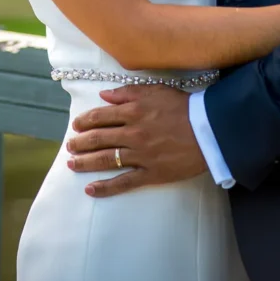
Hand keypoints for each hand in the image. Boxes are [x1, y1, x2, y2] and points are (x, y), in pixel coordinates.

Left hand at [66, 85, 206, 197]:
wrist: (209, 129)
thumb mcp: (156, 90)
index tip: (76, 125)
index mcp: (133, 111)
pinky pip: (123, 182)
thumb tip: (104, 95)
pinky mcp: (150, 174)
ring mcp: (140, 155)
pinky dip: (105, 187)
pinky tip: (90, 189)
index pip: (100, 116)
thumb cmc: (184, 106)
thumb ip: (128, 92)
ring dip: (85, 162)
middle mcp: (133, 133)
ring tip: (72, 164)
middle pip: (99, 139)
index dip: (85, 121)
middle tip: (70, 145)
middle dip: (80, 142)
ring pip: (106, 160)